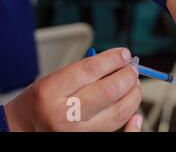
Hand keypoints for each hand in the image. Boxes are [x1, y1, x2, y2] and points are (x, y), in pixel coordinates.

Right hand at [4, 48, 141, 131]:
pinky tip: (136, 109)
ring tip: (133, 84)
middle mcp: (63, 114)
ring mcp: (76, 132)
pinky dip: (132, 120)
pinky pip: (118, 130)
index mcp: (51, 91)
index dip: (114, 59)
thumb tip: (120, 62)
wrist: (21, 130)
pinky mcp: (88, 140)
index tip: (125, 54)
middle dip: (128, 75)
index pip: (92, 69)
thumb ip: (85, 70)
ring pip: (119, 111)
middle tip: (132, 69)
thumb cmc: (39, 102)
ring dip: (133, 94)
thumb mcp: (53, 79)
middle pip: (109, 90)